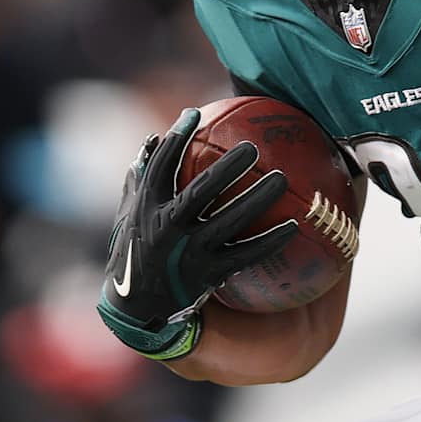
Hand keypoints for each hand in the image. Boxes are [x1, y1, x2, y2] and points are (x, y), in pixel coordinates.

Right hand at [96, 107, 293, 359]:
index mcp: (146, 206)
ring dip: (257, 198)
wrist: (134, 309)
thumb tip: (152, 139)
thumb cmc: (132, 251)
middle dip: (227, 167)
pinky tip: (294, 226)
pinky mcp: (208, 274)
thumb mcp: (127, 214)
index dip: (177, 137)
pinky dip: (269, 240)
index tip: (194, 113)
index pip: (162, 164)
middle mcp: (168, 227)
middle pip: (201, 190)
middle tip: (252, 146)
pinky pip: (245, 254)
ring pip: (229, 221)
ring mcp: (189, 251)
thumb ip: (139, 178)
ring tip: (282, 178)